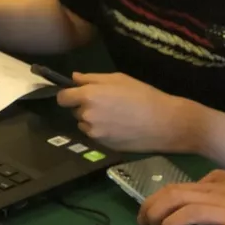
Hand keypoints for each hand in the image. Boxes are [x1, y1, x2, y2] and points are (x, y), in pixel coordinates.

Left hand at [55, 72, 193, 152]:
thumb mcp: (118, 79)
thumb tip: (74, 78)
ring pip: (84, 123)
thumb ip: (92, 78)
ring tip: (113, 115)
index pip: (62, 98)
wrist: (162, 123)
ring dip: (91, 119)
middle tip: (105, 102)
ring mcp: (94, 133)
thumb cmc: (142, 95)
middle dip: (84, 106)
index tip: (77, 93)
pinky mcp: (103, 146)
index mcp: (89, 96)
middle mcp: (87, 116)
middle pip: (74, 110)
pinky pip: (94, 135)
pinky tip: (118, 126)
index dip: (69, 94)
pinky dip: (101, 130)